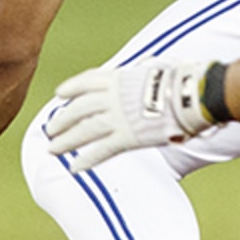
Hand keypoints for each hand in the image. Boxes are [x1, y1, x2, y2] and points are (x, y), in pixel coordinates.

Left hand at [45, 60, 216, 173]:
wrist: (189, 94)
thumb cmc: (179, 82)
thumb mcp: (153, 71)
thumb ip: (140, 79)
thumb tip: (147, 76)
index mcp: (118, 78)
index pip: (87, 81)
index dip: (71, 88)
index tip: (60, 94)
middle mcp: (112, 97)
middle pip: (79, 109)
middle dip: (62, 120)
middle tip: (50, 129)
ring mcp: (118, 117)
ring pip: (84, 130)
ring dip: (66, 140)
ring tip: (52, 149)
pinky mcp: (127, 137)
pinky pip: (101, 150)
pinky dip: (86, 159)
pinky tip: (74, 167)